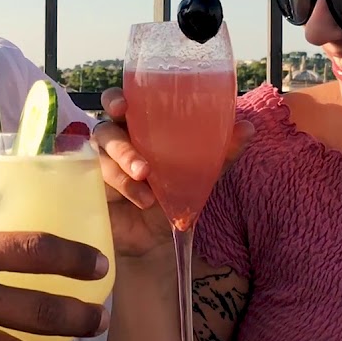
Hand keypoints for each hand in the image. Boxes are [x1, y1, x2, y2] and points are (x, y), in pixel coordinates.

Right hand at [93, 86, 254, 258]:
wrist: (157, 241)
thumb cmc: (174, 197)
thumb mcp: (200, 175)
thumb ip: (221, 152)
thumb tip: (247, 128)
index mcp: (139, 127)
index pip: (121, 103)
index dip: (116, 99)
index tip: (123, 105)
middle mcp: (117, 140)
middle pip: (105, 125)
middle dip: (117, 135)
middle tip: (135, 155)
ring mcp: (102, 163)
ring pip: (104, 152)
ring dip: (125, 161)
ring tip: (146, 177)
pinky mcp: (93, 186)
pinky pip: (100, 177)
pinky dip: (123, 184)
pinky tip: (143, 198)